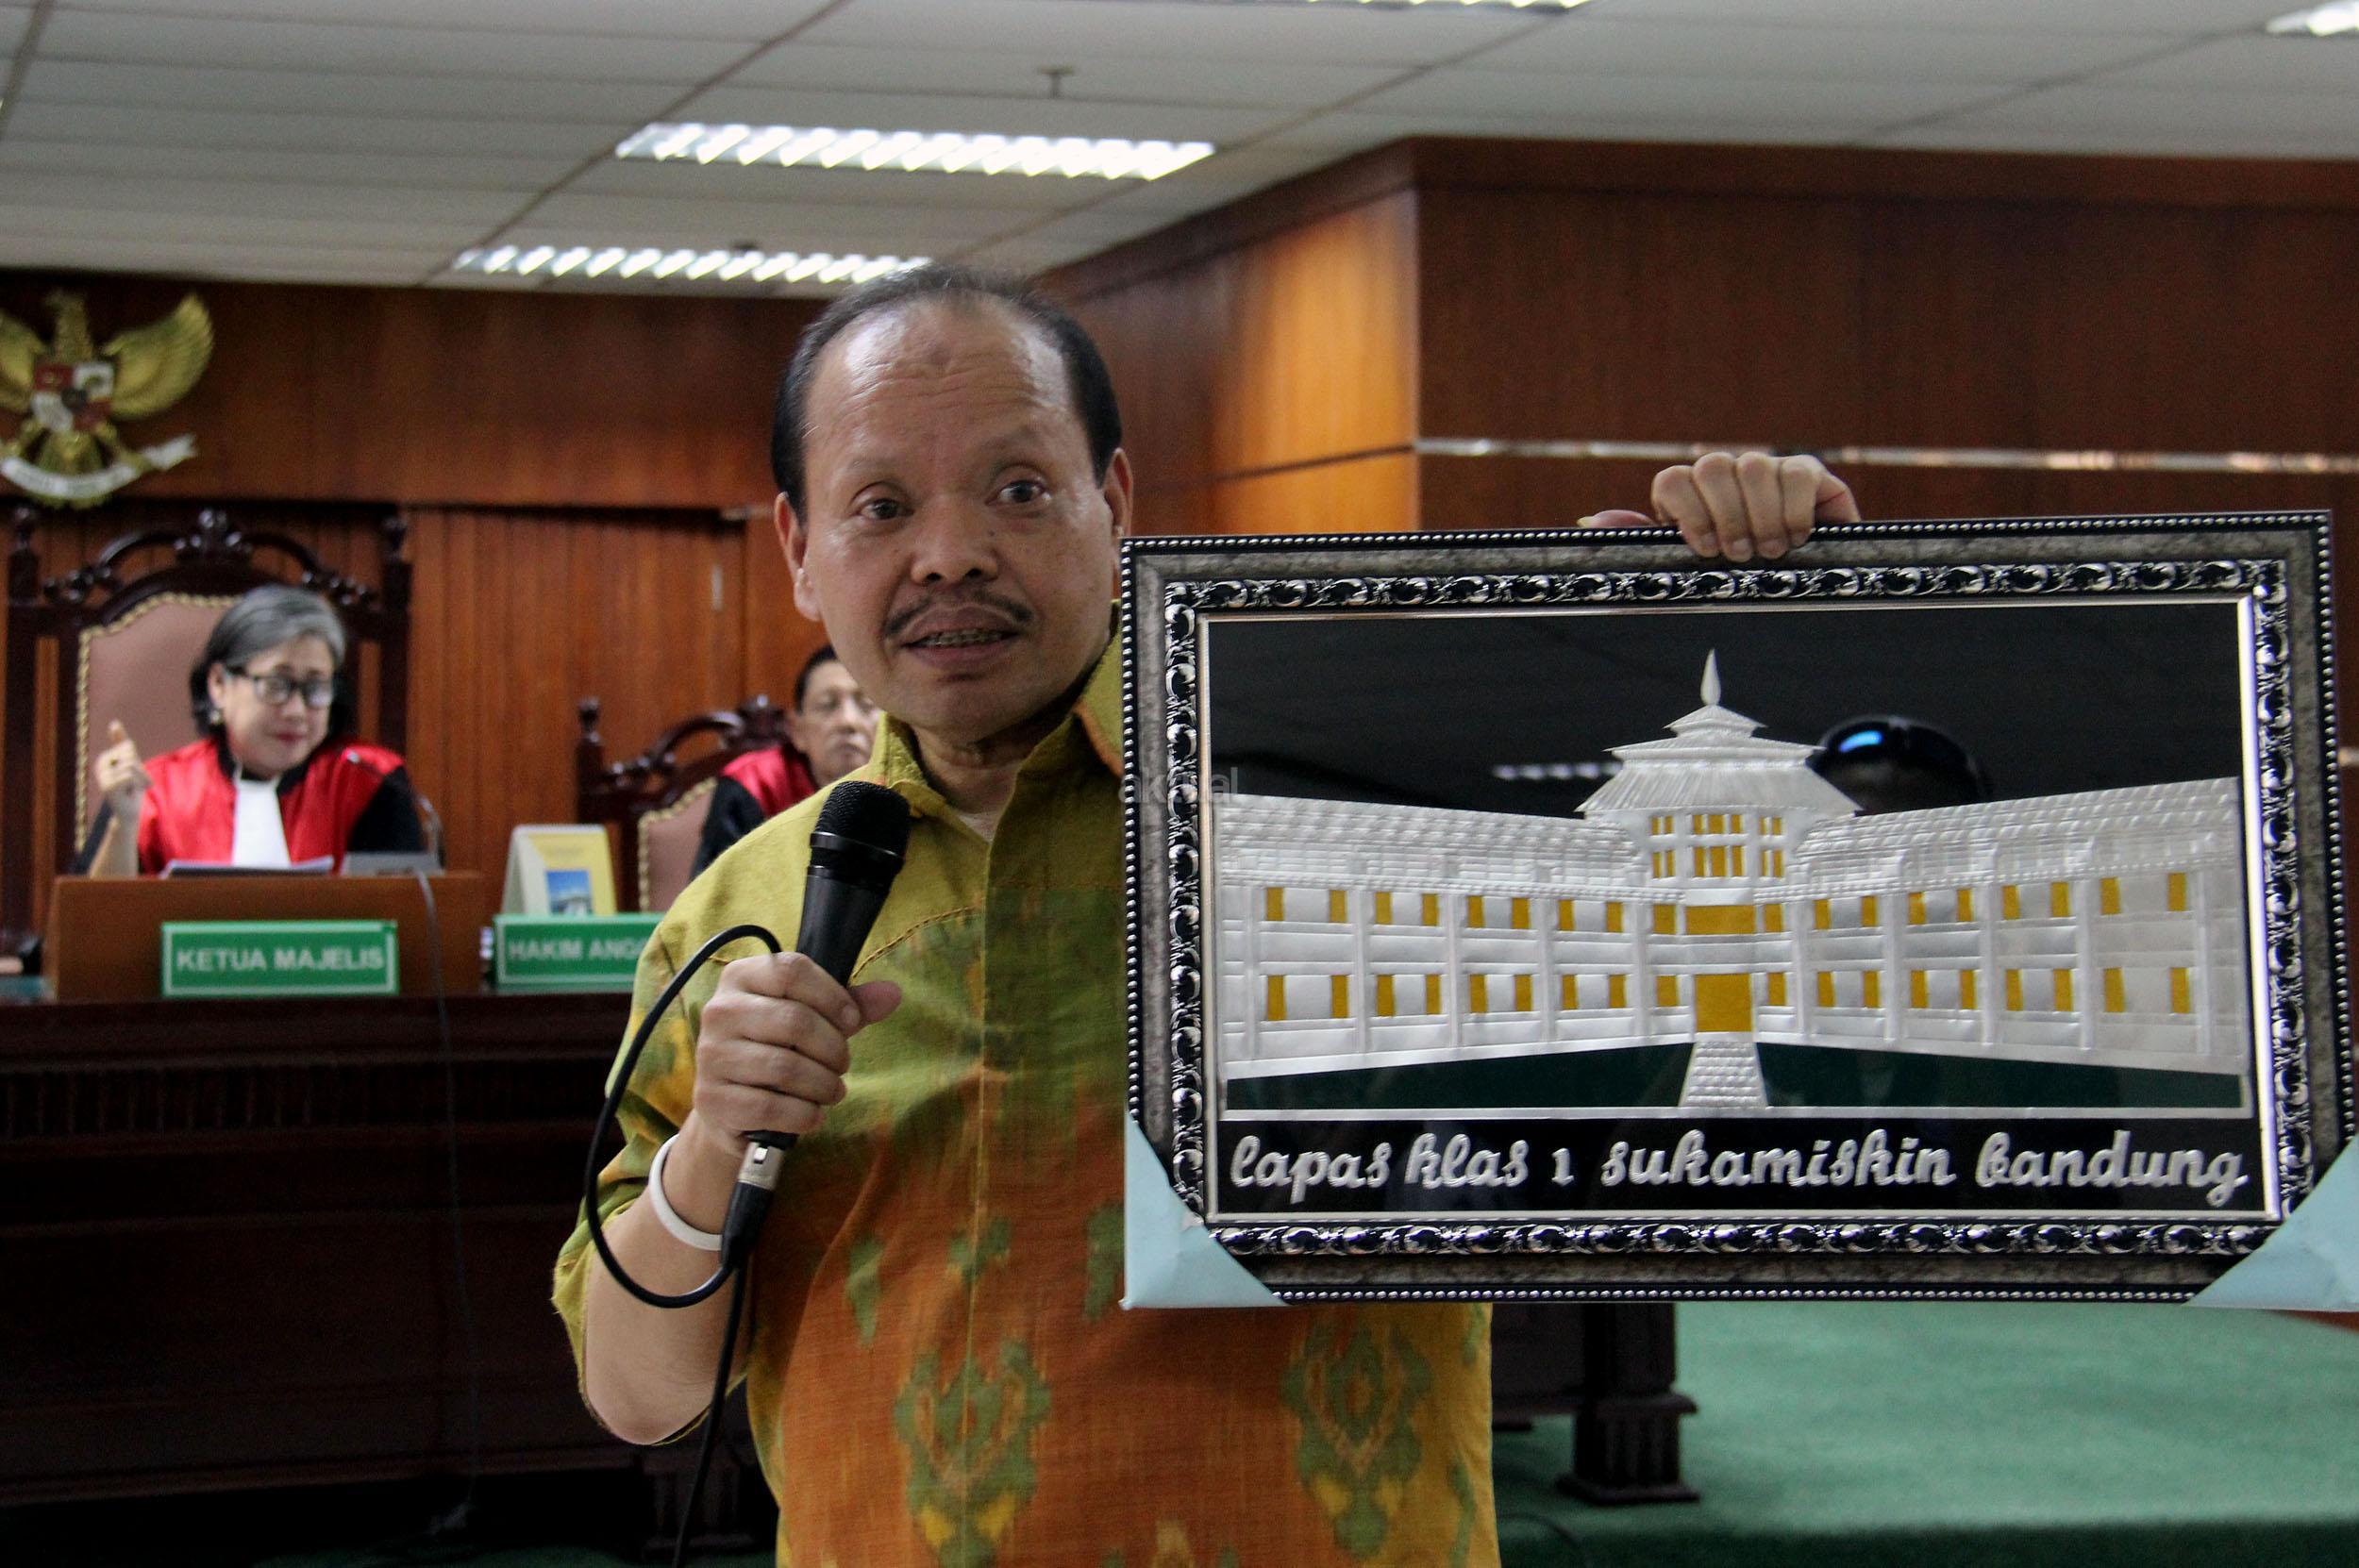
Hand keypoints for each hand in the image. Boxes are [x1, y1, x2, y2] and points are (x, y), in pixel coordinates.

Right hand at [92, 720, 148, 813]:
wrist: (129, 812)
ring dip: (140, 778)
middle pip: (129, 753)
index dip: (139, 759)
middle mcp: (101, 765)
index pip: (127, 746)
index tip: (134, 773)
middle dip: (140, 768)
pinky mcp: (107, 787)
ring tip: (134, 788)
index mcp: (106, 758)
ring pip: (131, 765)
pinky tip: (130, 793)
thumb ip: (123, 744)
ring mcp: (103, 776)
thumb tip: (113, 723)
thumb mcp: (132, 762)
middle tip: (138, 782)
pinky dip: (136, 784)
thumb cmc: (131, 787)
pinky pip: (129, 775)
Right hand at [678, 952, 900, 1177]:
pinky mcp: (712, 1099)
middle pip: (794, 1021)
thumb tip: (893, 994)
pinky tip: (812, 1113)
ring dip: (823, 1084)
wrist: (732, 1106)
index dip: (832, 997)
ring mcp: (711, 1056)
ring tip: (832, 1089)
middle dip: (833, 1048)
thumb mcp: (812, 1019)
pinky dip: (803, 1114)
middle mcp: (719, 1010)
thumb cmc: (778, 1048)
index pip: (792, 970)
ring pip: (785, 1067)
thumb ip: (850, 1005)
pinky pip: (771, 1107)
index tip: (851, 1021)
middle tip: (841, 1065)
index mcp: (741, 977)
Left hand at [1581, 452, 1858, 561]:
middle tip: (1739, 554)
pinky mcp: (1809, 472)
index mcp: (1692, 495)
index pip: (1673, 479)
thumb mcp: (1687, 569)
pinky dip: (1795, 508)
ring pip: (1754, 467)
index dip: (1687, 511)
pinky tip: (1796, 538)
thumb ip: (1644, 542)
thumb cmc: (1737, 580)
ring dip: (1760, 516)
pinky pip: (1797, 473)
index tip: (1704, 549)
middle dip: (1725, 516)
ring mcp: (1767, 468)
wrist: (1802, 592)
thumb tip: (1590, 521)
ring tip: (1768, 552)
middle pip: (1711, 466)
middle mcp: (1727, 475)